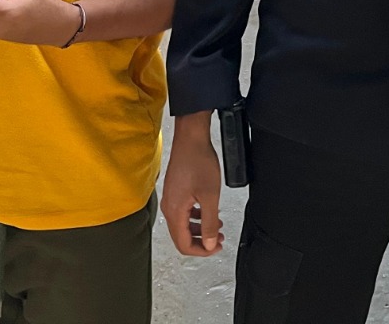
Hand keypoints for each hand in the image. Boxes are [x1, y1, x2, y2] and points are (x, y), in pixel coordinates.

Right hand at [162, 115, 223, 256]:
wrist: (191, 137)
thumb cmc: (198, 161)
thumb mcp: (210, 196)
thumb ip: (209, 223)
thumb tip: (209, 245)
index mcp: (175, 212)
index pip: (183, 245)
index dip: (202, 251)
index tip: (217, 247)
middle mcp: (169, 207)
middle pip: (182, 237)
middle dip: (202, 242)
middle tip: (219, 240)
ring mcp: (171, 198)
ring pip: (183, 225)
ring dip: (200, 230)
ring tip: (217, 226)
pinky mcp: (175, 191)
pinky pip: (184, 212)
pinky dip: (196, 217)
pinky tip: (208, 212)